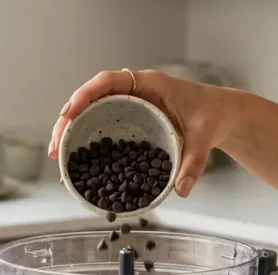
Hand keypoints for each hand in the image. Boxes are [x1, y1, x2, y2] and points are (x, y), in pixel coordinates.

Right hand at [49, 69, 236, 196]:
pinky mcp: (130, 122)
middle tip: (56, 147)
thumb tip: (182, 190)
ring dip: (72, 132)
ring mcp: (129, 106)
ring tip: (57, 156)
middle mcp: (134, 92)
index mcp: (149, 84)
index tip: (69, 112)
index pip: (108, 81)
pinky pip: (102, 126)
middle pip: (90, 99)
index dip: (84, 95)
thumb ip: (194, 163)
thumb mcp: (204, 138)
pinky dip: (88, 142)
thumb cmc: (212, 116)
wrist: (221, 115)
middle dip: (68, 121)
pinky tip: (76, 163)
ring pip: (91, 113)